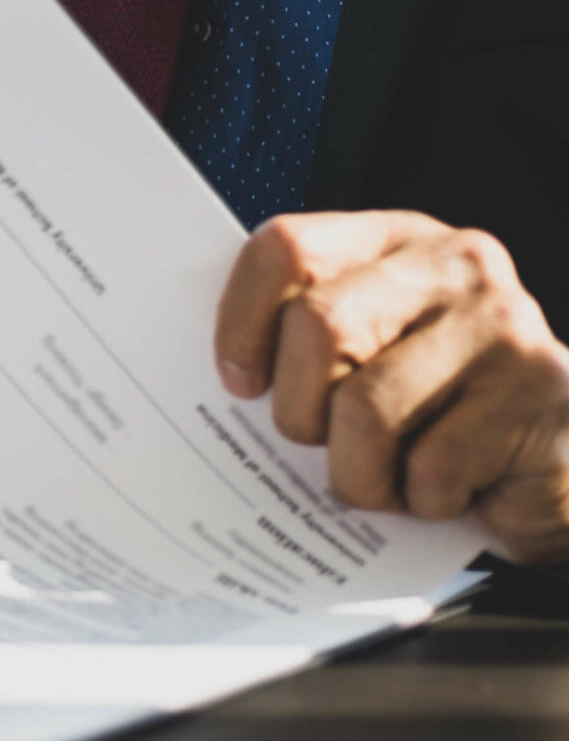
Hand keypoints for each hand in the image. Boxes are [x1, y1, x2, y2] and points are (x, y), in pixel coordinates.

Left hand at [215, 211, 568, 561]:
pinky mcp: (540, 394)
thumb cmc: (430, 412)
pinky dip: (419, 500)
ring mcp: (505, 325)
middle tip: (320, 441)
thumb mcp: (363, 355)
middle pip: (319, 327)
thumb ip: (300, 340)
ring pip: (365, 409)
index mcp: (395, 240)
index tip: (237, 382)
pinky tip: (445, 490)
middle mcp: (457, 265)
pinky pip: (428, 467)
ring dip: (357, 474)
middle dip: (299, 410)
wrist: (558, 462)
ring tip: (384, 477)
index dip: (241, 322)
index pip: (287, 247)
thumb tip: (206, 375)